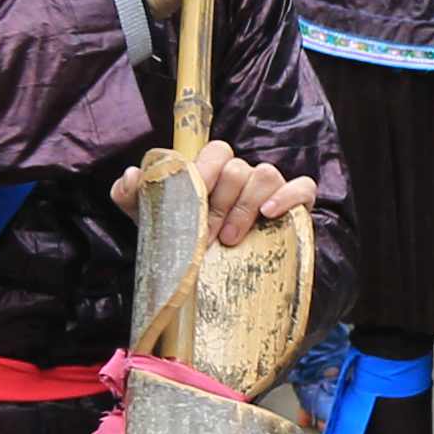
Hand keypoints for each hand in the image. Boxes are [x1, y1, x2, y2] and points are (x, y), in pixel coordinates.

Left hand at [103, 136, 317, 250]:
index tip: (192, 199)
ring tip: (230, 239)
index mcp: (212, 173)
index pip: (214, 152)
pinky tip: (271, 214)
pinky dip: (288, 196)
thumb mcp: (152, 223)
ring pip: (265, 174)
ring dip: (245, 206)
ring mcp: (270, 190)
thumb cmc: (186, 245)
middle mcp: (242, 176)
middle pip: (237, 168)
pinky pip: (302, 188)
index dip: (203, 171)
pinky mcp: (296, 205)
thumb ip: (131, 197)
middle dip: (218, 205)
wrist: (214, 281)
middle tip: (206, 239)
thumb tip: (133, 175)